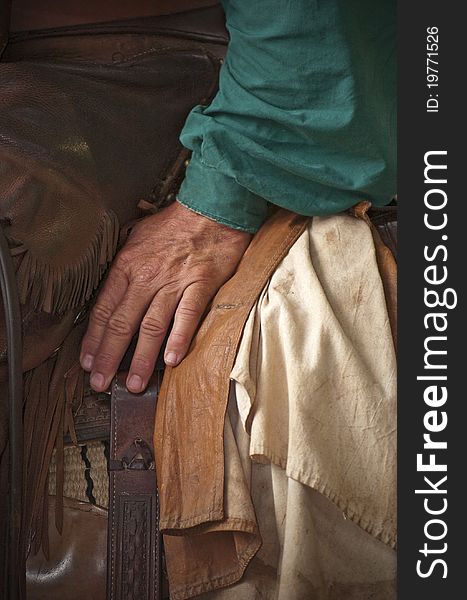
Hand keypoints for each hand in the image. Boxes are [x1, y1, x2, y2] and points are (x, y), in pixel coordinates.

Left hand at [80, 201, 250, 392]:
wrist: (212, 208)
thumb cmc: (176, 223)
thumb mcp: (138, 235)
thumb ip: (124, 262)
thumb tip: (111, 284)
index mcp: (127, 265)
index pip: (103, 309)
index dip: (93, 339)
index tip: (87, 361)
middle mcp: (146, 276)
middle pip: (122, 324)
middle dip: (108, 357)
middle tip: (100, 383)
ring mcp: (174, 282)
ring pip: (152, 326)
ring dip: (141, 358)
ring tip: (134, 383)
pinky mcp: (201, 284)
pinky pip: (187, 316)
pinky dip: (179, 339)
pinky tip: (171, 360)